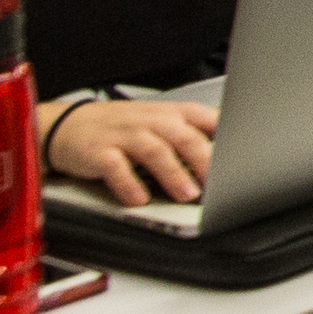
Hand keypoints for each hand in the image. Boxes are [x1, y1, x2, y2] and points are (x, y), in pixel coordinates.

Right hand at [47, 98, 219, 206]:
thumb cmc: (123, 127)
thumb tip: (232, 159)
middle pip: (184, 137)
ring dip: (174, 174)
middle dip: (204, 160)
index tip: (244, 158)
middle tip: (219, 184)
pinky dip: (128, 183)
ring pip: (155, 151)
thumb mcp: (162, 123)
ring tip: (188, 194)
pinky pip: (115, 167)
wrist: (68, 124)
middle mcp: (151, 121)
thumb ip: (193, 137)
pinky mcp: (98, 152)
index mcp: (173, 114)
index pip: (207, 121)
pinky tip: (139, 199)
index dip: (228, 139)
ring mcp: (124, 135)